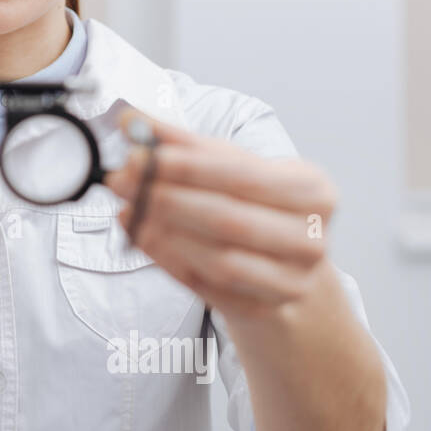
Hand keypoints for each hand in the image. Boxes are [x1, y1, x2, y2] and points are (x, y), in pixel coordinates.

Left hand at [102, 106, 338, 320]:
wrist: (285, 272)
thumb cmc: (255, 208)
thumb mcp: (230, 169)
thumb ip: (184, 144)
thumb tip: (130, 120)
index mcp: (311, 189)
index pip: (241, 173)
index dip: (185, 165)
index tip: (137, 152)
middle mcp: (310, 236)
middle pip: (227, 217)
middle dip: (165, 198)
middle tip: (120, 180)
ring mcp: (292, 280)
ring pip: (218, 258)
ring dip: (163, 233)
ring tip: (127, 210)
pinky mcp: (266, 310)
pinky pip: (207, 287)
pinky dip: (168, 261)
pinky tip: (141, 237)